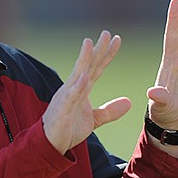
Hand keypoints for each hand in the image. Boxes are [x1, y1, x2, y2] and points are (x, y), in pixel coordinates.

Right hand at [42, 31, 131, 154]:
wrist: (49, 145)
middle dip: (97, 49)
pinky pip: (71, 96)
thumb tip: (129, 102)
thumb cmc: (67, 130)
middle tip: (106, 32)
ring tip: (89, 43)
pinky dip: (77, 86)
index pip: (96, 67)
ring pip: (77, 74)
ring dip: (84, 59)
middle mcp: (73, 88)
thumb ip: (110, 111)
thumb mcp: (93, 120)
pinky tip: (84, 76)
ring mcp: (66, 97)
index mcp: (80, 89)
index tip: (117, 39)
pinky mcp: (63, 109)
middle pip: (88, 65)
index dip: (107, 54)